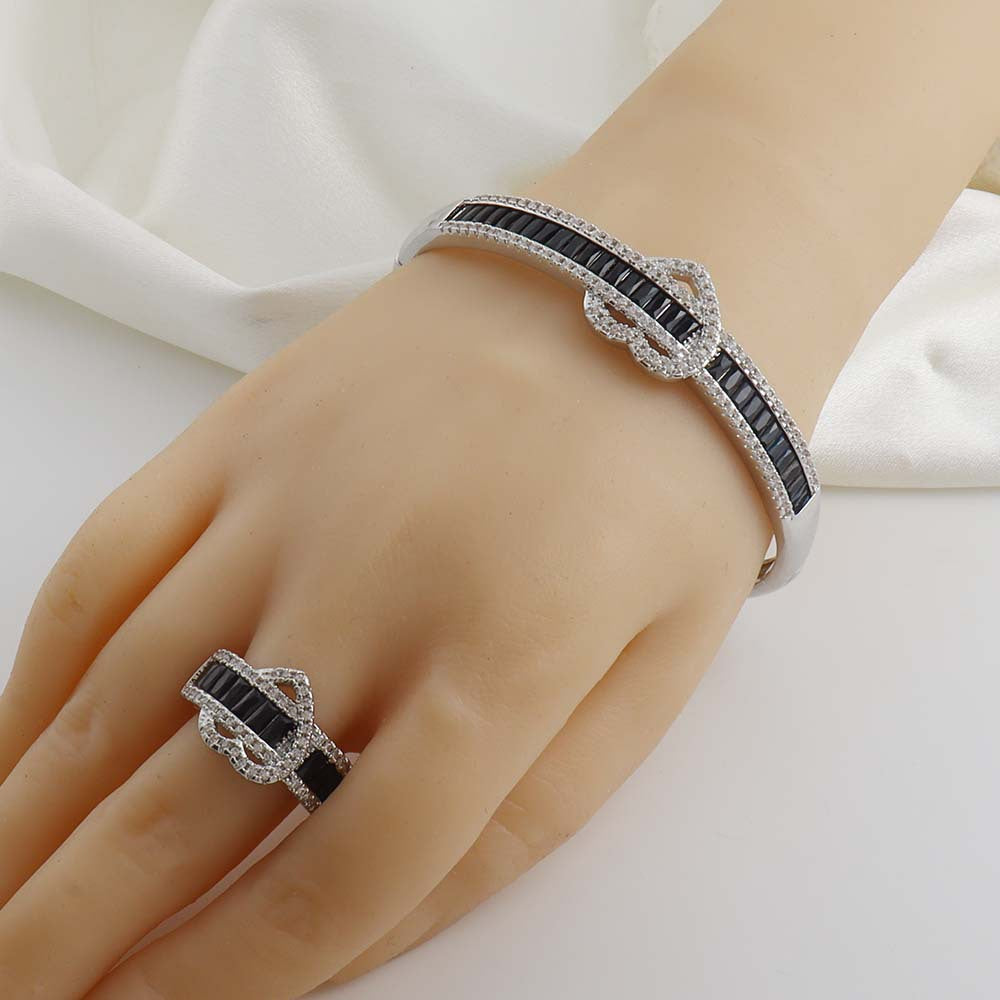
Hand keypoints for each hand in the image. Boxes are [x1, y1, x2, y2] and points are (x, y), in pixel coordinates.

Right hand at [0, 248, 768, 997]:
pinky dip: (36, 669)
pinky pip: (109, 559)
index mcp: (511, 656)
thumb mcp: (659, 671)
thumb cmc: (666, 479)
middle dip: (83, 930)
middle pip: (198, 802)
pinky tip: (11, 749)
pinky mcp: (244, 427)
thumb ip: (525, 815)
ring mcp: (292, 497)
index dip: (234, 973)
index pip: (346, 868)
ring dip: (32, 822)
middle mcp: (380, 584)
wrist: (634, 282)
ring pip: (123, 694)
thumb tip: (362, 923)